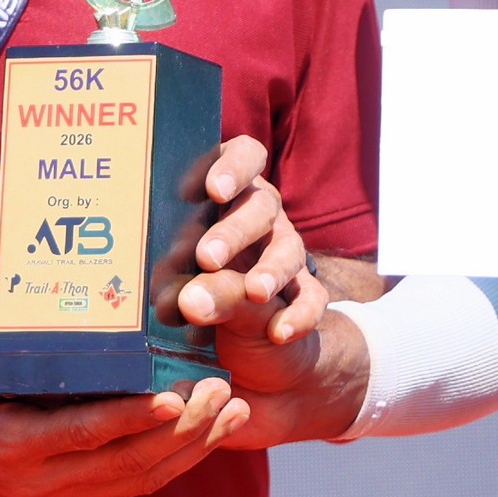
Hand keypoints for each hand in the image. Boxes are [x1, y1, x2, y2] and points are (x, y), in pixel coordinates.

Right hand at [0, 230, 248, 496]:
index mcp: (8, 445)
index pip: (80, 434)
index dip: (129, 418)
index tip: (176, 396)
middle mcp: (37, 484)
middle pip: (124, 464)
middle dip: (181, 431)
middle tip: (224, 389)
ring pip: (136, 482)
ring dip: (191, 449)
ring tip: (234, 409)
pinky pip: (128, 488)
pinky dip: (171, 462)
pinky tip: (209, 432)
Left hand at [169, 135, 325, 345]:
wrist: (239, 340)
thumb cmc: (192, 291)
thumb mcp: (185, 290)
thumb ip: (191, 291)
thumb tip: (190, 301)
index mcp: (227, 193)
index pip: (244, 156)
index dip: (231, 168)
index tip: (211, 190)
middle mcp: (260, 215)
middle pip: (261, 207)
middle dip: (235, 231)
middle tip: (207, 258)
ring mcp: (285, 250)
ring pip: (288, 249)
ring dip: (271, 270)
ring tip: (255, 293)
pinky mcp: (304, 289)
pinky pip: (312, 296)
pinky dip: (299, 314)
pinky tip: (279, 332)